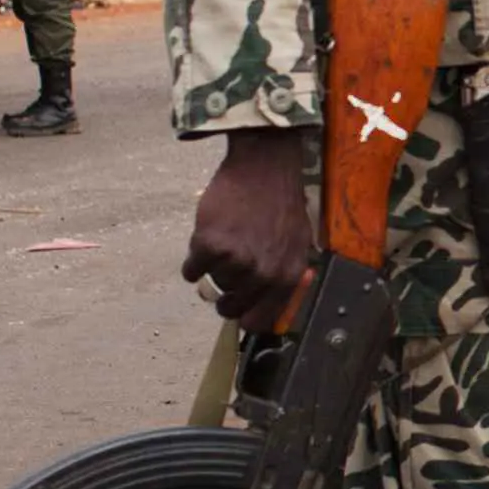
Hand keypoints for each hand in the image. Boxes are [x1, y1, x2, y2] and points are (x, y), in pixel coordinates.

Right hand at [181, 127, 314, 329]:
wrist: (264, 167)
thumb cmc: (281, 202)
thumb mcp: (298, 243)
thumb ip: (285, 275)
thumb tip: (269, 303)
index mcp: (287, 277)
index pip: (259, 321)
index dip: (244, 316)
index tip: (237, 308)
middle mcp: (263, 275)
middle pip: (230, 308)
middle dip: (223, 295)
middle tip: (222, 276)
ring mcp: (236, 261)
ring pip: (211, 285)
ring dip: (212, 270)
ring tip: (223, 244)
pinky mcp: (210, 246)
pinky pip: (190, 270)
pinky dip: (192, 260)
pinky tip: (204, 242)